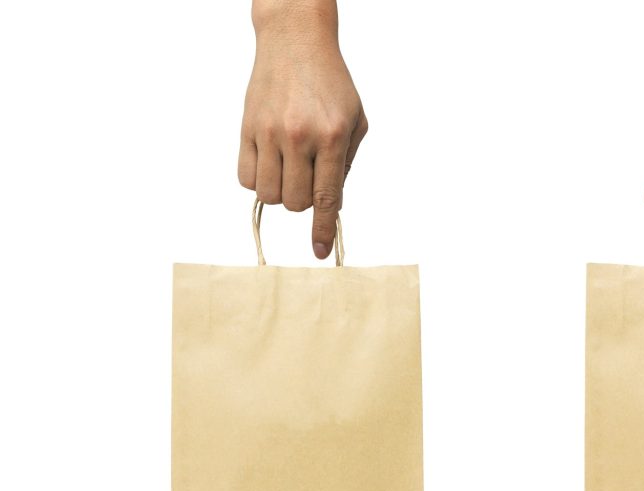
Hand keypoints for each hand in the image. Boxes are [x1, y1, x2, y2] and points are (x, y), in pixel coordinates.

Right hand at [237, 23, 366, 258]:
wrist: (295, 42)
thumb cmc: (331, 83)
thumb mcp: (355, 121)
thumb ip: (345, 163)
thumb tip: (332, 203)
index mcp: (331, 137)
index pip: (326, 198)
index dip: (323, 230)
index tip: (321, 252)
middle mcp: (298, 137)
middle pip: (295, 202)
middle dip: (304, 201)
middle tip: (310, 179)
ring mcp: (269, 133)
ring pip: (268, 195)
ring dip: (281, 193)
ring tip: (290, 171)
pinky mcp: (247, 128)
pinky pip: (245, 177)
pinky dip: (258, 181)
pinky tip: (271, 163)